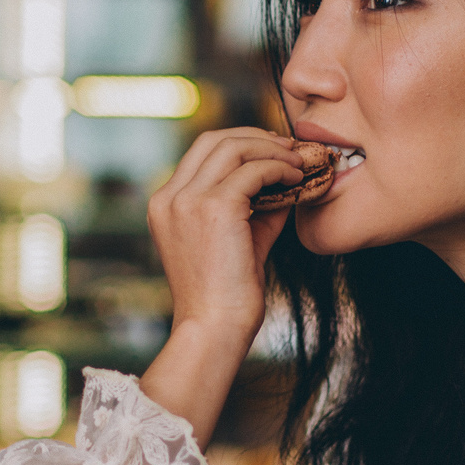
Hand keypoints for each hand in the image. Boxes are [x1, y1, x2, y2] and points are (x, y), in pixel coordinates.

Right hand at [138, 129, 313, 443]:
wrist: (215, 328)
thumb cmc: (227, 294)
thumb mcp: (239, 238)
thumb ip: (257, 204)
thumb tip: (288, 175)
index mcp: (165, 203)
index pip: (202, 152)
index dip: (241, 142)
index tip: (273, 151)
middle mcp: (170, 197)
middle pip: (215, 139)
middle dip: (257, 137)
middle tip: (290, 148)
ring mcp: (188, 200)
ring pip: (233, 147)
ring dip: (271, 150)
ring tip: (298, 163)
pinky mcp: (214, 207)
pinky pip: (253, 170)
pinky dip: (279, 168)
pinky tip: (297, 179)